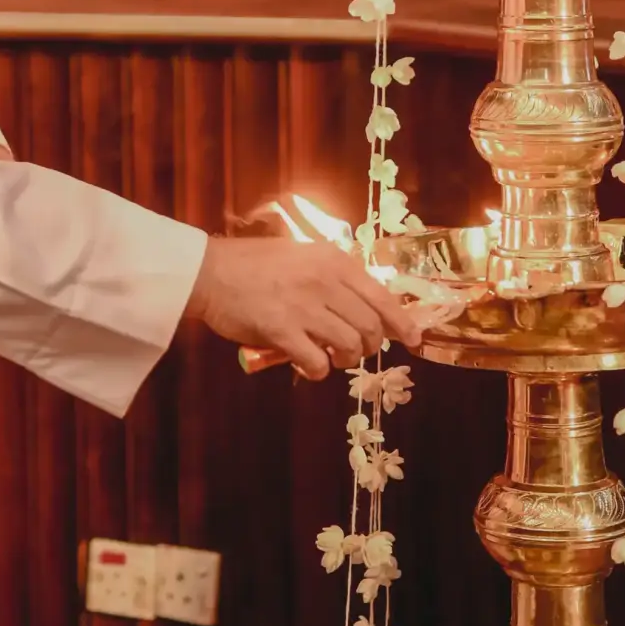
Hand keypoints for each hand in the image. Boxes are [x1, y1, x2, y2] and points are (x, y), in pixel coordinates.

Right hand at [184, 234, 424, 381]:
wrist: (210, 272)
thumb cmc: (255, 264)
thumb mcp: (304, 255)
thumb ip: (333, 276)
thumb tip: (363, 305)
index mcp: (334, 261)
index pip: (382, 297)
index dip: (402, 323)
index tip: (413, 341)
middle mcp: (325, 282)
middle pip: (370, 327)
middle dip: (369, 346)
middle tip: (354, 350)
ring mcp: (304, 306)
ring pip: (350, 346)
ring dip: (345, 360)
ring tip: (332, 358)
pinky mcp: (282, 330)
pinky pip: (318, 362)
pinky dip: (319, 370)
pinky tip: (309, 364)